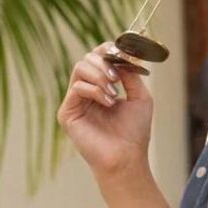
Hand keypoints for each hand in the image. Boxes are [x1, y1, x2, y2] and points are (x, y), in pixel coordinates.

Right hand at [57, 41, 152, 178]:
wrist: (127, 158)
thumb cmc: (135, 132)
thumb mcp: (140, 96)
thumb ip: (131, 74)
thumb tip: (122, 55)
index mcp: (102, 87)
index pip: (98, 58)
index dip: (108, 50)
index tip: (122, 51)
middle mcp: (87, 92)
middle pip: (87, 59)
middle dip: (104, 62)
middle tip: (117, 76)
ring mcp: (76, 102)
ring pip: (80, 68)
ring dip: (100, 75)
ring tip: (114, 92)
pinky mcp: (67, 112)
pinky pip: (76, 87)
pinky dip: (94, 90)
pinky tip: (108, 102)